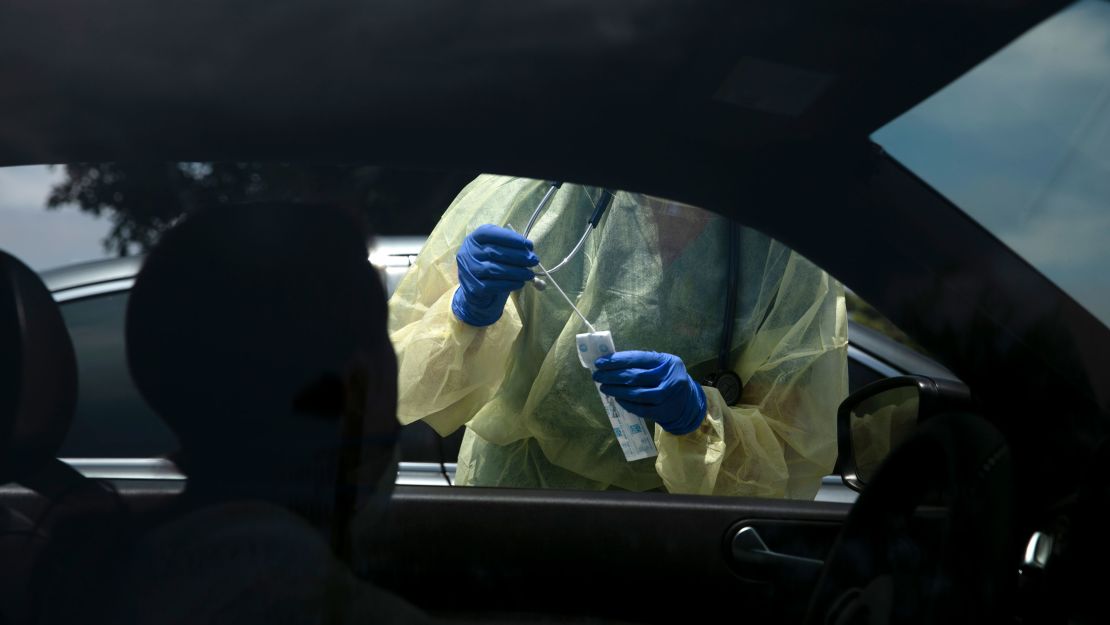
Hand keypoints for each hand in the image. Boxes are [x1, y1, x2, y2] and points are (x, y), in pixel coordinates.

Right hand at [452, 224, 538, 326]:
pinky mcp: (473, 287)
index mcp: (474, 239)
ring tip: (530, 274)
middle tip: (534, 260)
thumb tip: (529, 249)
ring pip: (494, 269)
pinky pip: (493, 285)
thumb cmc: (489, 262)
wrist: (475, 286)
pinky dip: (509, 284)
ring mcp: (469, 271)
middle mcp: (467, 253)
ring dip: (516, 272)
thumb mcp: (495, 248)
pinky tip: (520, 283)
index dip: (511, 238)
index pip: (490, 234)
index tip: (529, 244)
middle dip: (518, 256)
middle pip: (494, 252)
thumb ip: (509, 246)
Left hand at [592, 351, 706, 434]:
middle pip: (634, 376)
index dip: (616, 360)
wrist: (688, 401)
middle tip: (597, 376)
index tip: (600, 362)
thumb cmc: (667, 379)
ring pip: (636, 394)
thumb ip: (641, 363)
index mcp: (666, 362)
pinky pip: (639, 408)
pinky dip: (626, 403)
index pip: (637, 359)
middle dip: (612, 376)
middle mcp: (668, 378)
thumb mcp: (661, 365)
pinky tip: (617, 399)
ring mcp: (666, 396)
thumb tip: (611, 363)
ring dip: (616, 390)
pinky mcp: (662, 411)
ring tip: (604, 387)